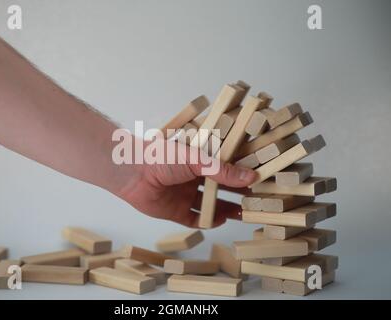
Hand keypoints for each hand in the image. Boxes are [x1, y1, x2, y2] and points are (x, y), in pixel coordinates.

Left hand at [119, 139, 255, 227]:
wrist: (132, 171)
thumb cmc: (162, 156)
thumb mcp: (197, 160)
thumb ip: (223, 170)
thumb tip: (250, 176)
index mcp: (198, 161)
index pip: (226, 168)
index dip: (242, 173)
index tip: (260, 178)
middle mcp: (192, 178)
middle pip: (221, 188)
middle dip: (238, 194)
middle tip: (256, 199)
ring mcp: (184, 195)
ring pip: (210, 205)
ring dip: (227, 209)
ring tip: (244, 212)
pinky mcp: (175, 211)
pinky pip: (195, 218)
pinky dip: (208, 220)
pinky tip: (221, 219)